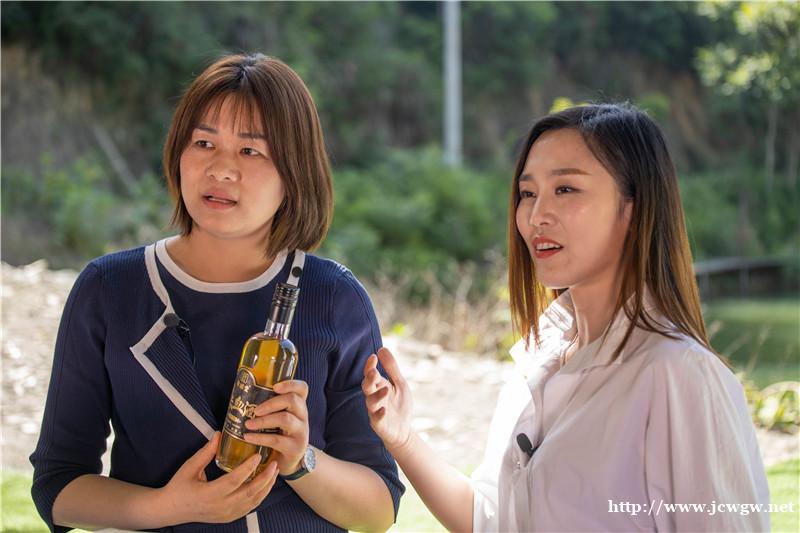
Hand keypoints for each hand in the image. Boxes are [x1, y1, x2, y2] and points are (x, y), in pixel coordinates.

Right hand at [159, 432, 277, 523]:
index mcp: (209, 494)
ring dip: (266, 487)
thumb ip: (205, 452)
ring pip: (253, 502)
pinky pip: (249, 507)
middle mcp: (220, 506)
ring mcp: (226, 514)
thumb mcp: (189, 467)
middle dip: (265, 478)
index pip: (234, 480)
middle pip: (249, 493)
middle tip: (274, 463)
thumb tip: (218, 434)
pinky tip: (266, 484)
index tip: (258, 455)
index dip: (248, 468)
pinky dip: (260, 495)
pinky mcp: (229, 517)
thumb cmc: (179, 487)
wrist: (171, 509)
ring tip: (274, 472)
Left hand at [244, 380, 309, 475]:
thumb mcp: (279, 419)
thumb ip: (270, 408)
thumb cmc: (280, 435)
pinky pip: (276, 440)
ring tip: (248, 424)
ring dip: (264, 420)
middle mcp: (303, 417)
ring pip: (285, 419)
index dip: (291, 384)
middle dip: (271, 403)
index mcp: (298, 406)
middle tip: (255, 410)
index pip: (302, 389)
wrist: (288, 462)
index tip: (275, 386)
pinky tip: (248, 437)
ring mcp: (301, 432)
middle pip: (293, 400)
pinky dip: (260, 437)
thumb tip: (243, 396)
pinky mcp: (295, 448)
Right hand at [362, 347, 412, 453]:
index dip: (370, 366)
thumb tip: (381, 348)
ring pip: (371, 402)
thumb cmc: (400, 404)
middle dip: (369, 379)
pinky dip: (378, 414)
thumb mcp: (399, 383)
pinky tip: (383, 410)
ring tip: (386, 389)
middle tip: (374, 372)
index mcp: (378, 386)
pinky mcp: (379, 424)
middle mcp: (374, 397)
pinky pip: (376, 419)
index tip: (373, 357)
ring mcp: (375, 411)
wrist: (403, 430)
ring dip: (377, 396)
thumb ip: (391, 367)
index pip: (370, 374)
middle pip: (367, 386)